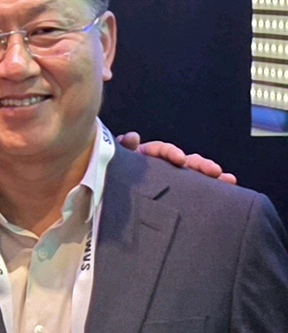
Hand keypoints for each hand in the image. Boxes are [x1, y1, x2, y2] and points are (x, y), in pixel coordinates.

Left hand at [117, 132, 236, 183]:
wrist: (104, 195)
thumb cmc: (111, 172)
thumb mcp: (116, 159)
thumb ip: (123, 148)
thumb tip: (132, 137)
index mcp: (145, 156)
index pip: (161, 150)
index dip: (171, 153)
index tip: (180, 159)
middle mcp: (160, 166)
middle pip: (184, 162)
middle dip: (201, 165)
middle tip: (216, 171)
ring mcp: (168, 180)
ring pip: (192, 176)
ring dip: (211, 177)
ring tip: (228, 180)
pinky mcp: (172, 194)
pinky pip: (191, 192)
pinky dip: (208, 191)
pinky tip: (225, 193)